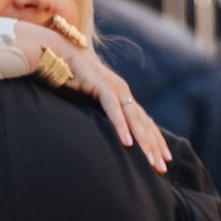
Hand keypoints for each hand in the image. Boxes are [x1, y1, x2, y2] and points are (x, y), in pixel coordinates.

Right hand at [58, 41, 169, 172]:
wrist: (56, 52)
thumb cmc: (69, 77)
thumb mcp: (86, 101)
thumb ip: (96, 113)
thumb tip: (98, 132)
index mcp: (122, 97)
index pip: (144, 123)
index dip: (155, 141)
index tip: (163, 160)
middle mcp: (123, 93)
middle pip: (144, 124)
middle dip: (155, 147)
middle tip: (162, 168)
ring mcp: (115, 88)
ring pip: (135, 119)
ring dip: (144, 142)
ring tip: (151, 161)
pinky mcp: (102, 85)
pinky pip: (114, 110)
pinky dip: (121, 127)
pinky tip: (127, 143)